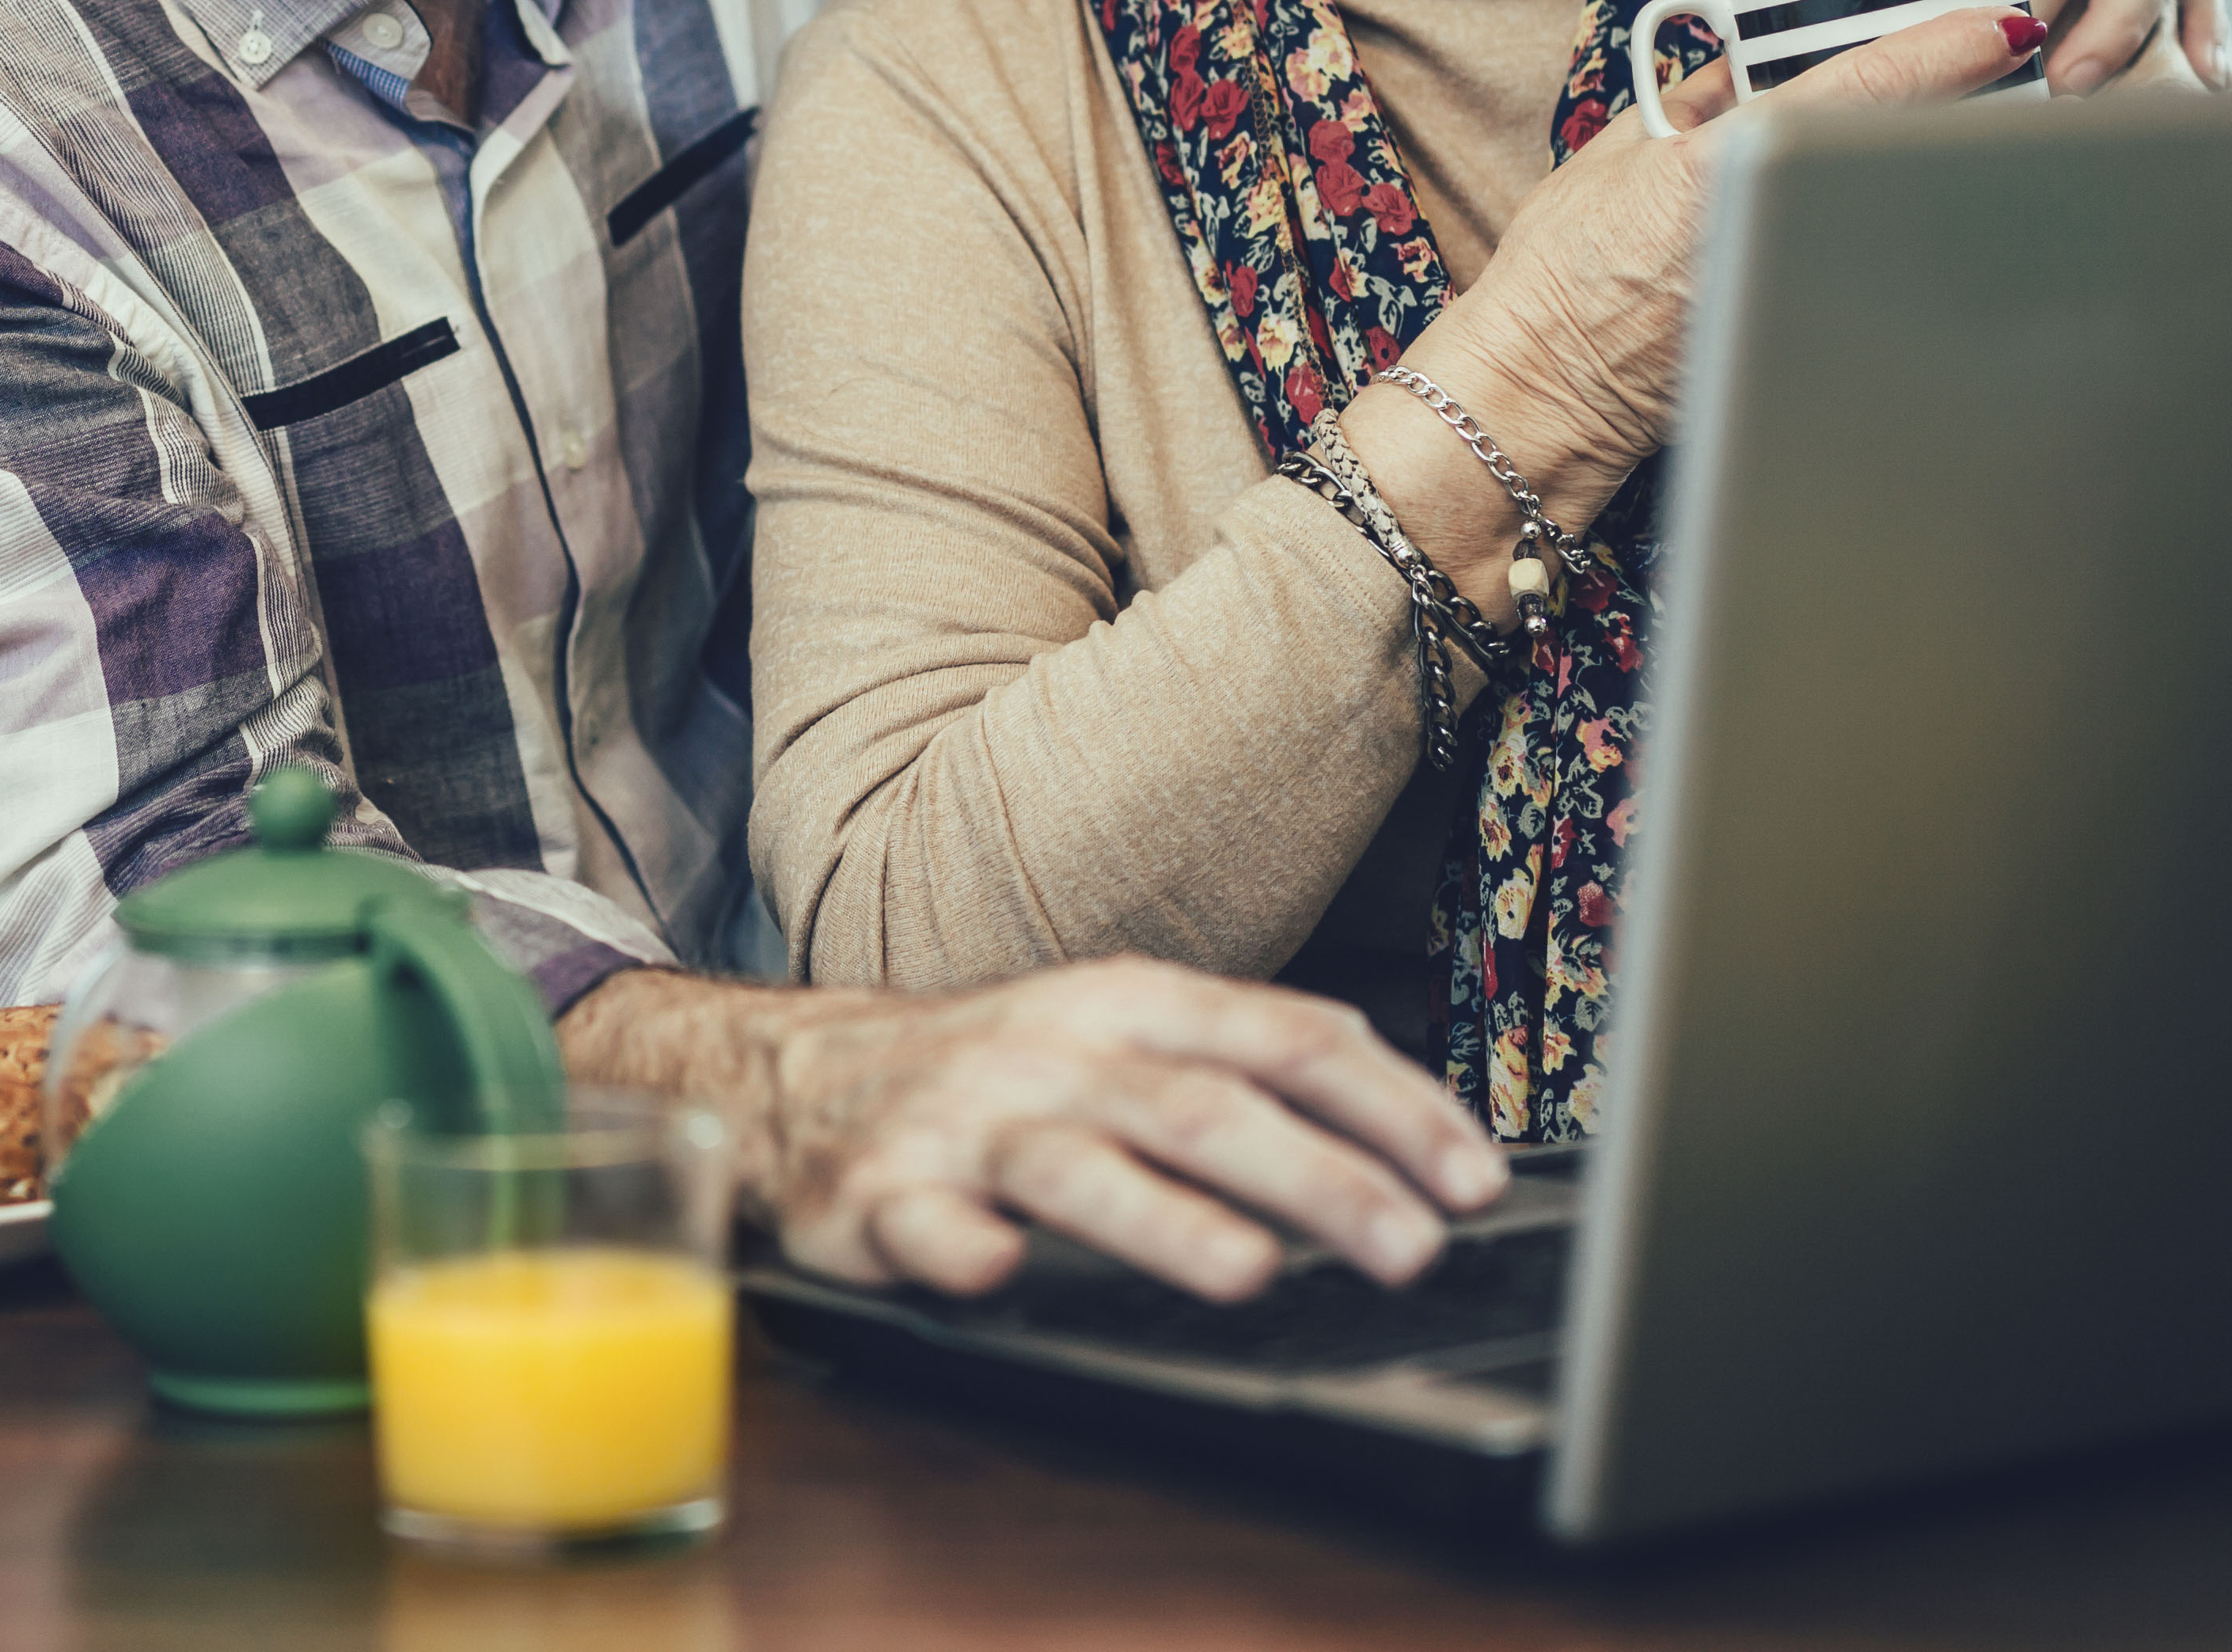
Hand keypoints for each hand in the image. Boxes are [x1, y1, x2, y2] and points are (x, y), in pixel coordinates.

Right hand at [560, 959, 1506, 1300]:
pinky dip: (963, 1248)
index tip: (1473, 1176)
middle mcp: (1059, 1052)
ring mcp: (967, 1123)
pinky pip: (924, 1223)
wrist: (802, 1073)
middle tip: (1411, 1244)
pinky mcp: (881, 1193)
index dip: (1390, 1105)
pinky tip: (998, 1271)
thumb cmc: (1000, 1063)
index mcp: (1131, 1003)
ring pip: (1076, 1167)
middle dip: (1315, 1177)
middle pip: (1201, 1108)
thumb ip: (1247, 1057)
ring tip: (1247, 1272)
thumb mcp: (1124, 1030)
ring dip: (1160, 1217)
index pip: (1287, 1039)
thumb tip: (1400, 1105)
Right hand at [1411, 6, 2043, 538]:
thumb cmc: (1563, 277)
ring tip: (1945, 139)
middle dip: (1950, 107)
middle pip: (1898, 145)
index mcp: (1719, 161)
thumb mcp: (1621, 154)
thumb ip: (1697, 101)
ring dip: (1917, 172)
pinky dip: (1880, 231)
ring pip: (1891, 206)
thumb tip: (1756, 65)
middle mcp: (1771, 219)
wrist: (1544, 388)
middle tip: (1992, 68)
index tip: (2002, 23)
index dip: (1942, 49)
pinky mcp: (1805, 334)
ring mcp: (1795, 282)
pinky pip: (1862, 261)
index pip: (1859, 88)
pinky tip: (1872, 221)